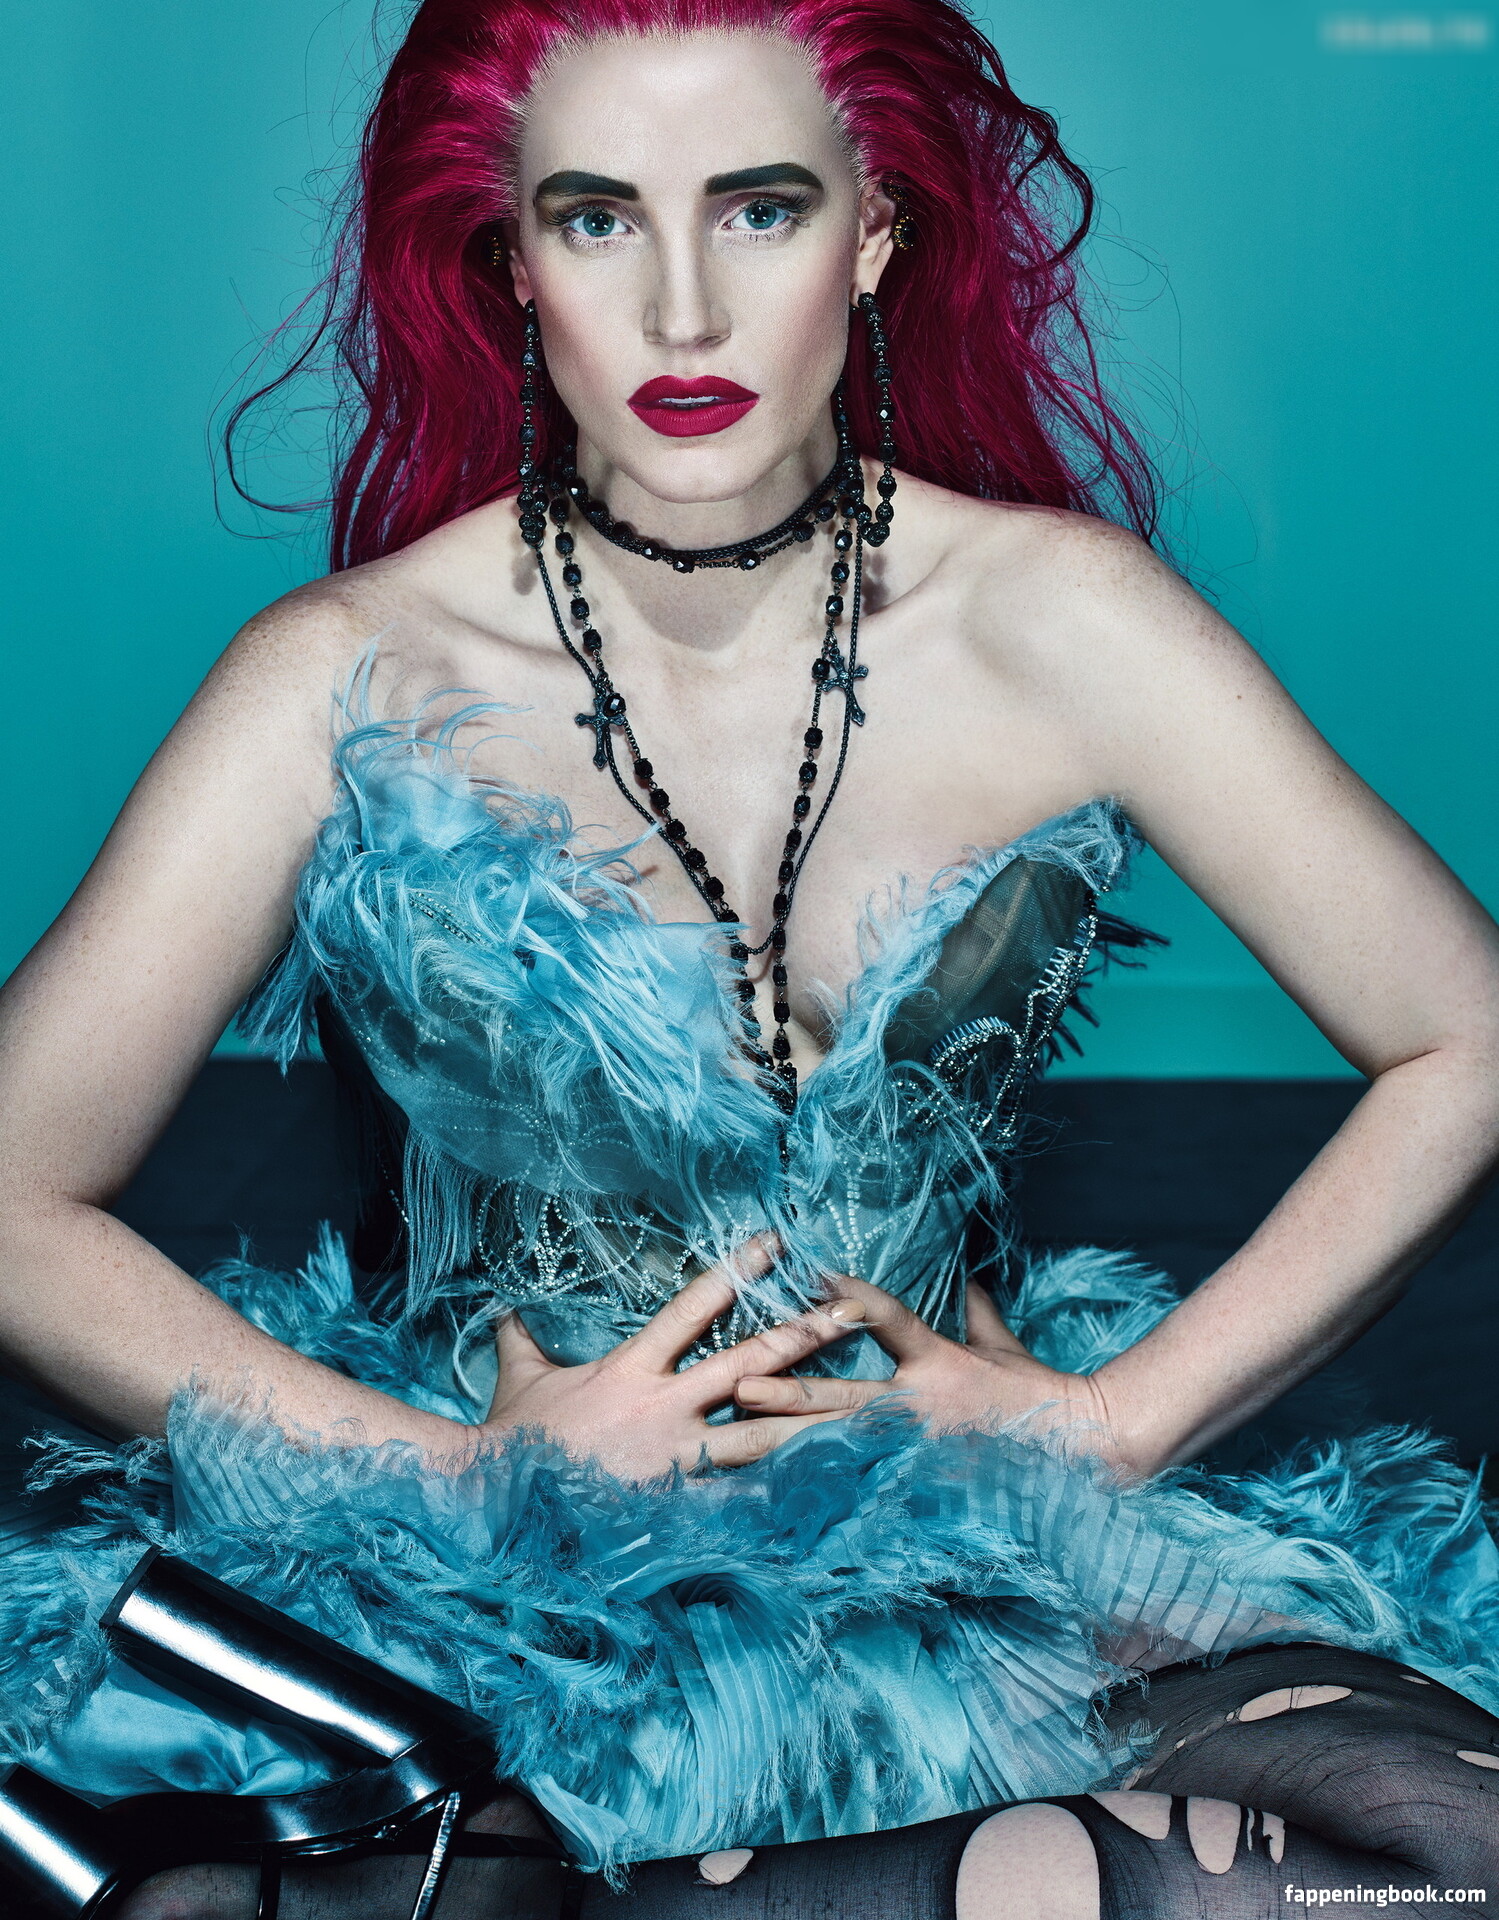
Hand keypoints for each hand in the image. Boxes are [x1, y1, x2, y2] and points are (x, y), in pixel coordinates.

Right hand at [481, 1237, 868, 1478]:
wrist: (497, 1496)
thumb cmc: (514, 1434)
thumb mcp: (519, 1375)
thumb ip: (522, 1338)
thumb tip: (504, 1307)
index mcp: (634, 1366)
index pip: (696, 1306)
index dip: (739, 1271)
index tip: (779, 1242)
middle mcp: (666, 1404)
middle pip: (750, 1362)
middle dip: (805, 1335)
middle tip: (856, 1311)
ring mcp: (678, 1456)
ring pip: (762, 1431)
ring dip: (814, 1416)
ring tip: (864, 1406)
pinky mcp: (681, 1504)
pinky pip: (745, 1498)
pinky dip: (785, 1494)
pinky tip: (826, 1490)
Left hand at [733, 1277, 1125, 1465]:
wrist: (1084, 1448)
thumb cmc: (1040, 1393)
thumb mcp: (1002, 1346)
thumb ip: (977, 1312)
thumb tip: (969, 1277)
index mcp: (937, 1360)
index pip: (887, 1316)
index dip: (849, 1293)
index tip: (810, 1274)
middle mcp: (917, 1406)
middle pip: (838, 1397)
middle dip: (784, 1394)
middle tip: (735, 1385)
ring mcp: (915, 1453)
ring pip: (837, 1451)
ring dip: (782, 1453)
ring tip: (736, 1450)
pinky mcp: (919, 1490)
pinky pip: (861, 1494)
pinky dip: (821, 1499)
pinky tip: (780, 1507)